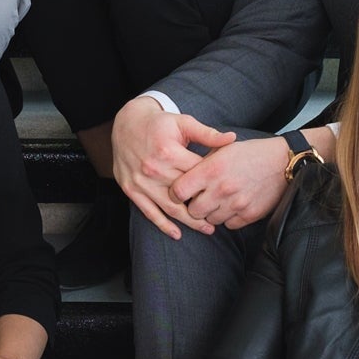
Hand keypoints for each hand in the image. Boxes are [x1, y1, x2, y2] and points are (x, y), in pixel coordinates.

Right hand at [111, 98, 237, 238]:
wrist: (126, 123)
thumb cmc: (159, 124)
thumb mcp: (184, 123)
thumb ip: (208, 134)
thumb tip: (232, 138)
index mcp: (169, 152)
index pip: (198, 174)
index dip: (214, 183)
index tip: (227, 190)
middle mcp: (154, 169)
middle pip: (187, 194)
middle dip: (206, 206)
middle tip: (224, 216)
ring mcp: (142, 182)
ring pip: (170, 208)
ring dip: (190, 222)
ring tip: (208, 229)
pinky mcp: (131, 190)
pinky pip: (149, 212)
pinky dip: (163, 225)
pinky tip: (177, 234)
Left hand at [170, 136, 291, 230]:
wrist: (283, 163)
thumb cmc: (251, 153)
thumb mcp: (223, 149)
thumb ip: (202, 163)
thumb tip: (183, 175)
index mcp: (211, 169)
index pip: (179, 191)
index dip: (177, 193)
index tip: (181, 192)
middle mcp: (221, 189)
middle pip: (193, 211)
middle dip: (194, 206)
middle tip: (201, 198)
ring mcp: (236, 204)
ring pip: (210, 221)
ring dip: (212, 213)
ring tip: (220, 200)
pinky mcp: (249, 215)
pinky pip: (229, 225)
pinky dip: (229, 218)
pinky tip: (233, 206)